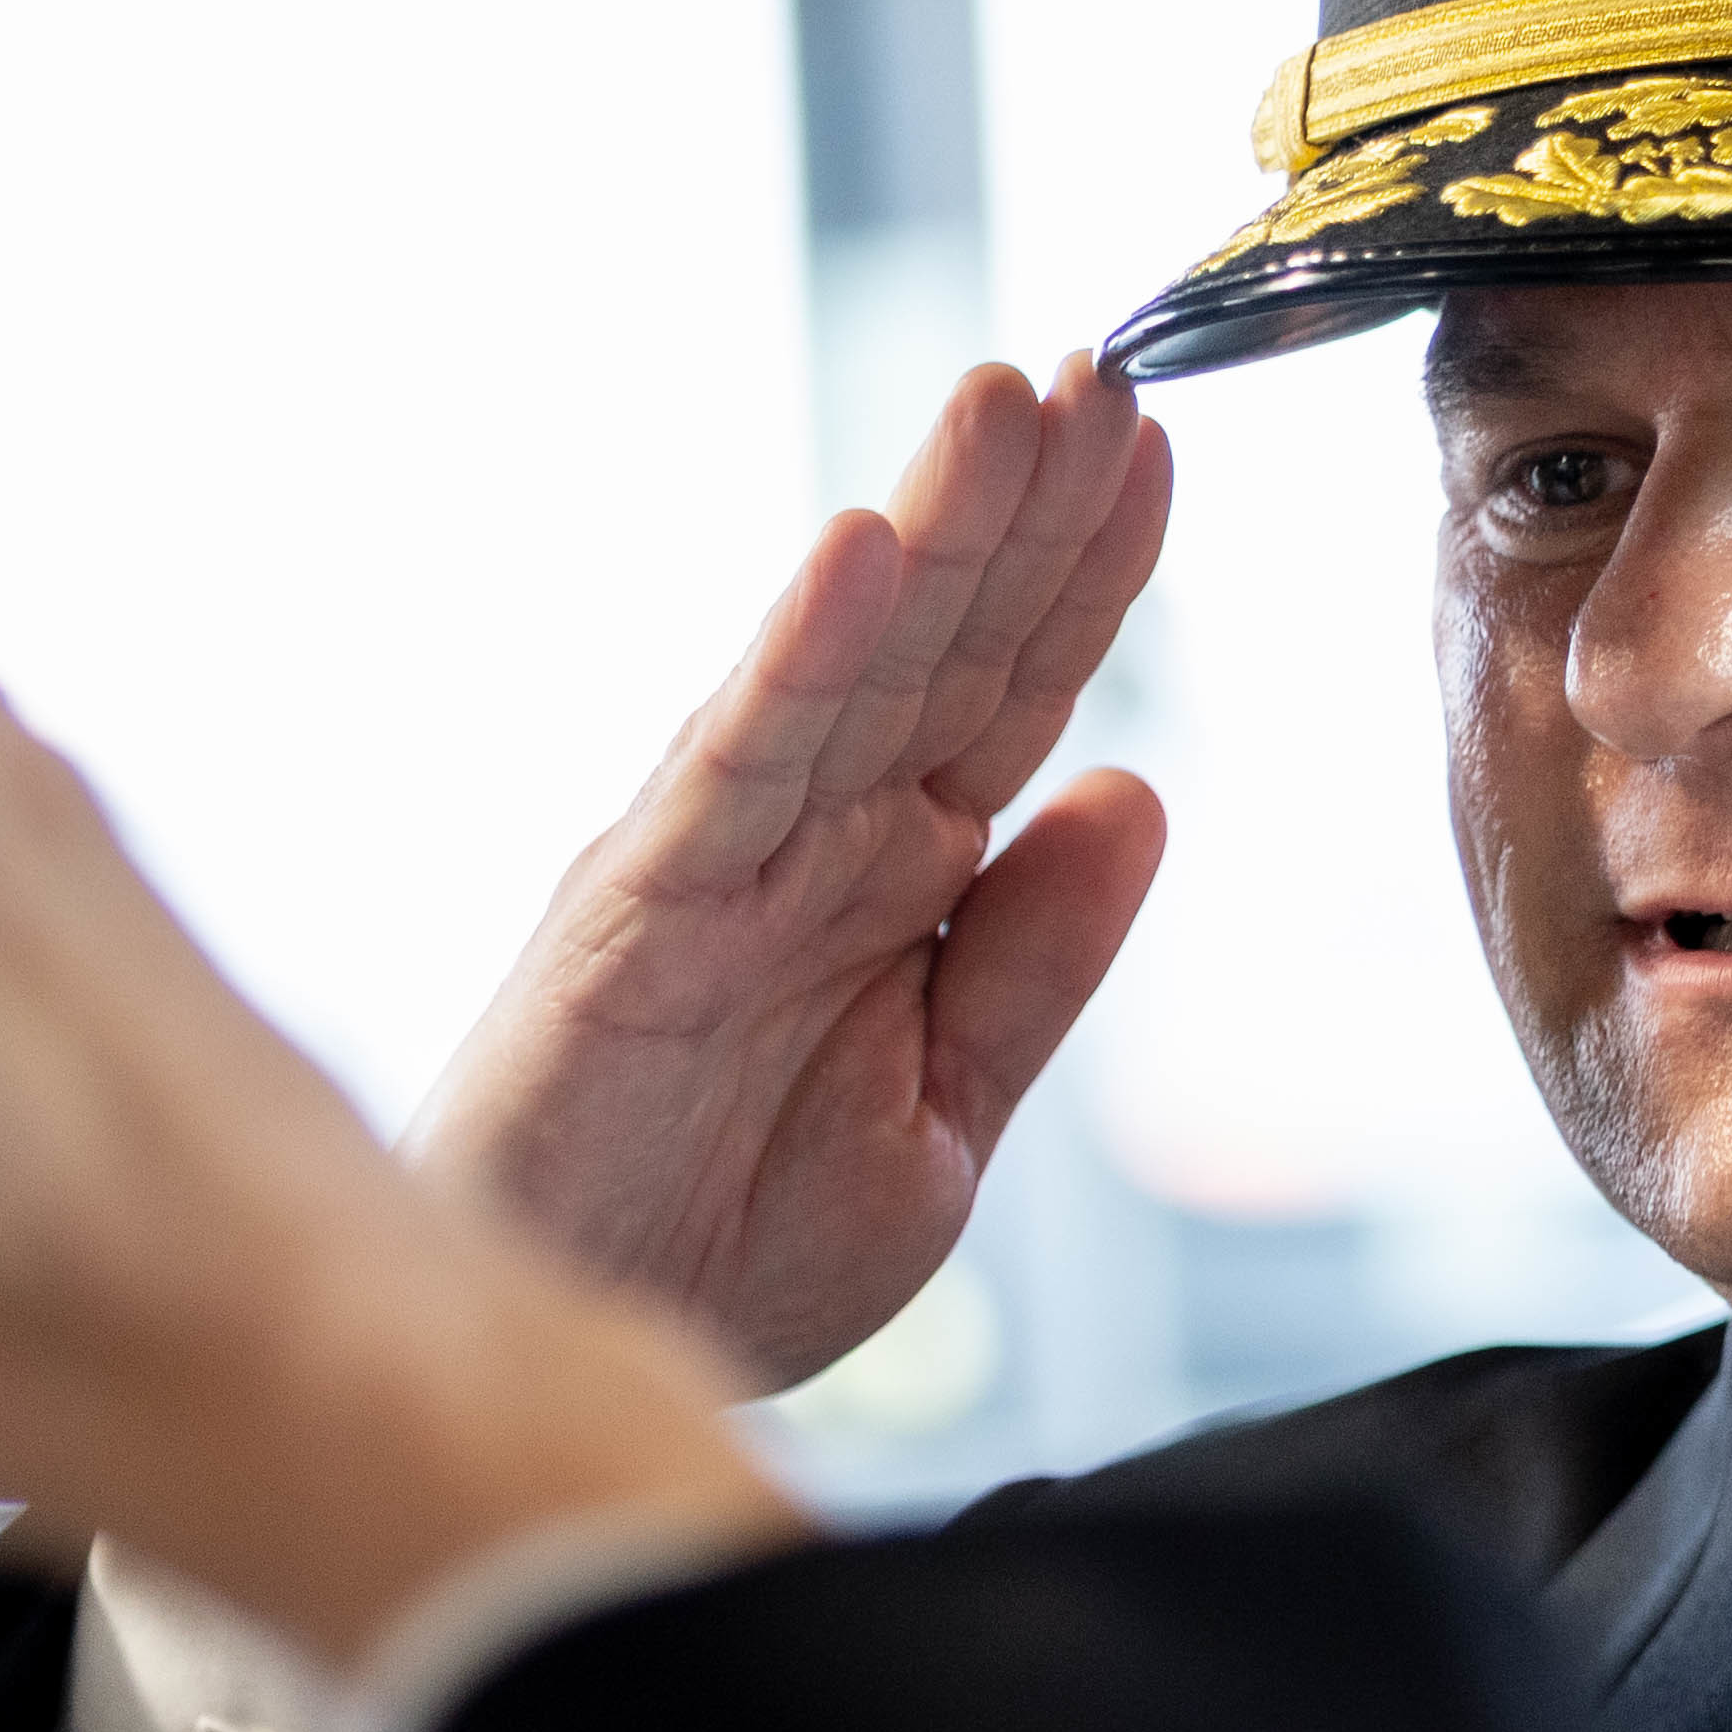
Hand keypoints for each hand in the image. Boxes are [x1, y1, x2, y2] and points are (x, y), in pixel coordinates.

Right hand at [416, 358, 1172, 1392]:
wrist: (574, 1370)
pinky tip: (858, 554)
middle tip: (1104, 361)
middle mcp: (811, 840)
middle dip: (1026, 504)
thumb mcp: (946, 1125)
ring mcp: (721, 860)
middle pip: (945, 644)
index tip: (1157, 448)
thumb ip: (1033, 963)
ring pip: (848, 664)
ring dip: (932, 526)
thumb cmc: (727, 1251)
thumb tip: (1135, 791)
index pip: (1014, 695)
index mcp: (893, 881)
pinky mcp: (636, 907)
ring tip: (1007, 398)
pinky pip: (732, 766)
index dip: (1088, 576)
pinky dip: (797, 659)